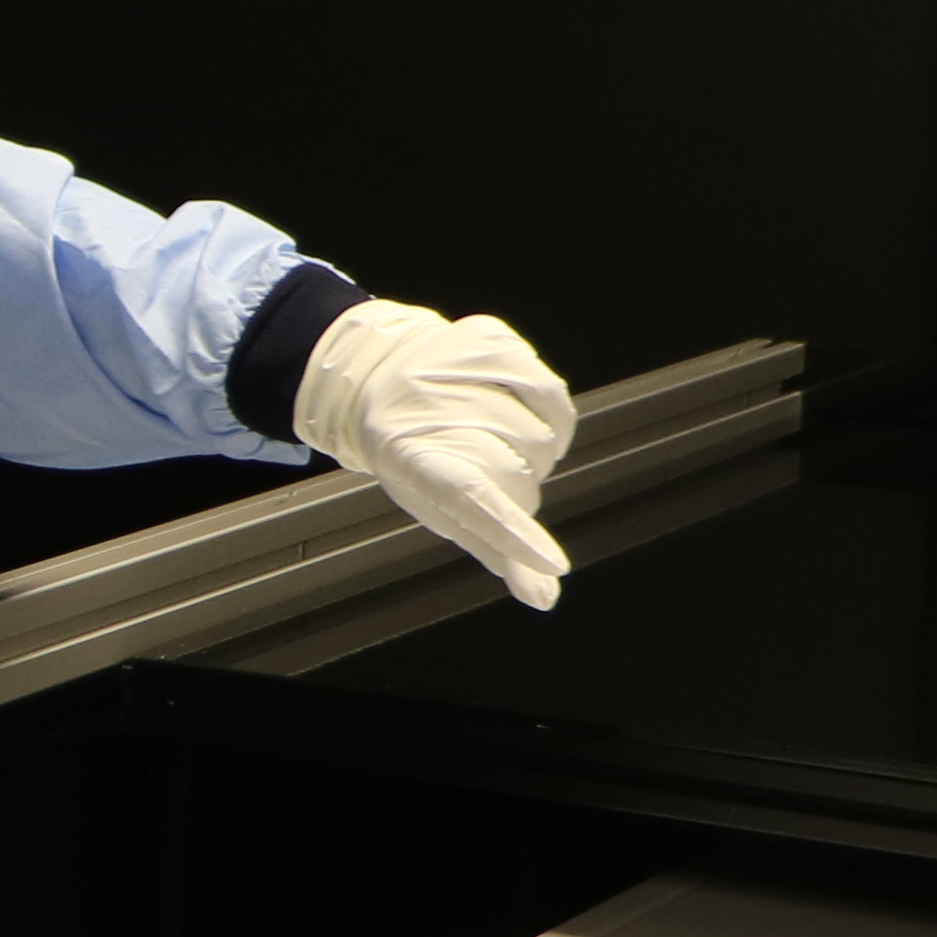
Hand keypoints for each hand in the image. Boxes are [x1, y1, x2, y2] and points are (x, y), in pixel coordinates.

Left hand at [295, 303, 577, 609]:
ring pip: (542, 436)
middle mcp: (436, 410)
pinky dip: (548, 412)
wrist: (384, 380)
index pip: (473, 503)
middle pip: (520, 471)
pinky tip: (518, 412)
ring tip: (497, 441)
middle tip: (489, 474)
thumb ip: (497, 550)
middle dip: (519, 485)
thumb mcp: (445, 507)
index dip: (514, 535)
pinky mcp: (488, 338)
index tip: (552, 565)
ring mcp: (461, 368)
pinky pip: (550, 391)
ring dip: (535, 451)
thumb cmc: (422, 457)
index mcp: (419, 463)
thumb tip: (546, 598)